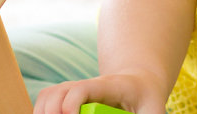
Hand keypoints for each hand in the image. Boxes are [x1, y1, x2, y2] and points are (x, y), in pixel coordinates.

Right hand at [33, 72, 163, 113]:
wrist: (140, 85)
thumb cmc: (147, 100)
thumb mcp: (154, 111)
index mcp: (108, 86)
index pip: (81, 89)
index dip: (71, 103)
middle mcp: (85, 86)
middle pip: (57, 92)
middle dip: (52, 112)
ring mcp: (74, 90)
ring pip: (46, 96)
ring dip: (44, 112)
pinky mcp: (67, 98)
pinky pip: (45, 103)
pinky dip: (42, 113)